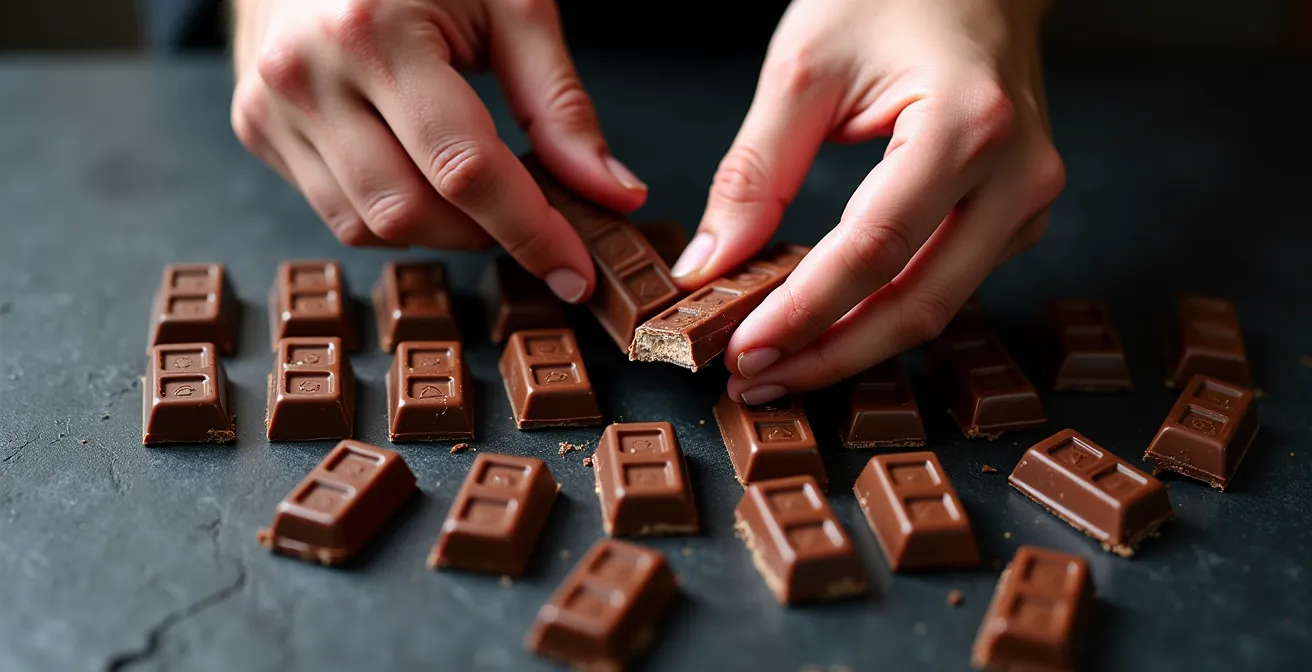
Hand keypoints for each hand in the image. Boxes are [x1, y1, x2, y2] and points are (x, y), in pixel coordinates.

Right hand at [230, 0, 648, 301]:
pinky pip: (337, 212)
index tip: (576, 271)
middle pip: (412, 211)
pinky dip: (394, 214)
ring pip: (370, 227)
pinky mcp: (257, 126)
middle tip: (536, 217)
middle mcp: (308, 74)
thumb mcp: (511, 4)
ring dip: (442, 231)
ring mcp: (271, 106)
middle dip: (487, 234)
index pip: (465, 169)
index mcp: (374, 30)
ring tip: (481, 189)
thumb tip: (612, 194)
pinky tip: (423, 172)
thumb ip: (560, 104)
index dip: (530, 231)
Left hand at [669, 0, 1064, 402]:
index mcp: (968, 127)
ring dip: (854, 343)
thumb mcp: (805, 69)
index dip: (804, 313)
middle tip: (755, 379)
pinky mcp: (1015, 213)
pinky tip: (827, 324)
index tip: (742, 350)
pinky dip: (883, 310)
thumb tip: (707, 268)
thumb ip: (754, 174)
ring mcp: (1026, 200)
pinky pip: (948, 282)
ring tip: (779, 362)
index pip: (875, 251)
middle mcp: (1017, 175)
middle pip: (917, 302)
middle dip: (828, 354)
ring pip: (937, 305)